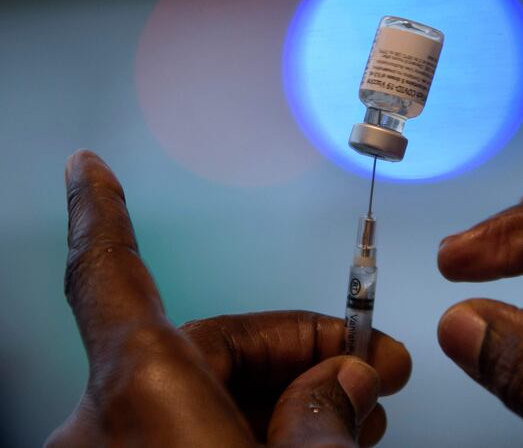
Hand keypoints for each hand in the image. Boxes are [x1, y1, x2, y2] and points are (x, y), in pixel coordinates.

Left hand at [46, 151, 410, 446]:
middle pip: (208, 345)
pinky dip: (254, 422)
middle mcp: (108, 429)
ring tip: (356, 411)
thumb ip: (325, 415)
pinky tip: (312, 434)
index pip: (108, 276)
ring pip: (206, 394)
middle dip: (299, 349)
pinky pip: (190, 429)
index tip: (88, 168)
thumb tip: (348, 379)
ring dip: (288, 395)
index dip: (101, 213)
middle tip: (368, 369)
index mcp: (140, 399)